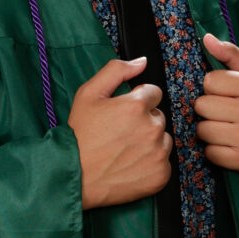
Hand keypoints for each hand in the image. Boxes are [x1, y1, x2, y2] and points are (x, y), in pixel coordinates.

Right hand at [67, 56, 172, 208]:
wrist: (74, 175)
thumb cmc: (80, 135)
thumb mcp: (89, 93)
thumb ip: (116, 70)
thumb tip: (141, 62)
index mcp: (137, 106)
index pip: (153, 93)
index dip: (136, 101)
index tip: (122, 113)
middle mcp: (152, 128)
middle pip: (158, 116)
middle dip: (144, 121)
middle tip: (120, 132)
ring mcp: (158, 153)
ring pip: (163, 139)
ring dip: (150, 141)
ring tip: (125, 149)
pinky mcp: (160, 175)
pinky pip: (164, 162)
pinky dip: (152, 163)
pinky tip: (131, 163)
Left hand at [194, 34, 238, 176]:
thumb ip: (231, 53)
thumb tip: (206, 38)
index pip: (209, 81)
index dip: (213, 87)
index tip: (225, 92)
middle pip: (202, 106)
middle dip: (208, 108)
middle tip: (224, 111)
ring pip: (203, 130)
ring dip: (209, 130)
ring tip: (226, 127)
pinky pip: (210, 153)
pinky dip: (215, 150)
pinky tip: (229, 144)